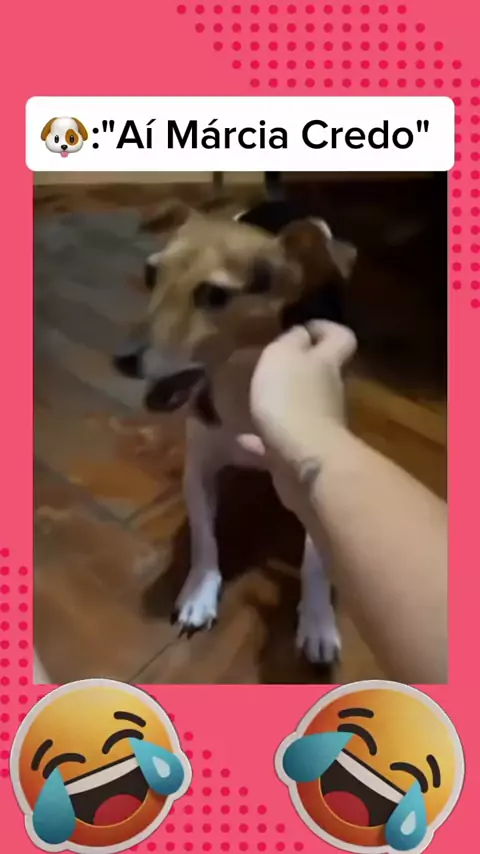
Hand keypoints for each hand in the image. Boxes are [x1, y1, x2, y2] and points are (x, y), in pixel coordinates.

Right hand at [238, 321, 356, 513]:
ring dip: (279, 406)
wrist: (303, 461)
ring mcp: (318, 427)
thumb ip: (291, 342)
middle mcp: (329, 393)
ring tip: (249, 402)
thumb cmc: (291, 399)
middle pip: (322, 374)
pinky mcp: (303, 456)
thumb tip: (301, 334)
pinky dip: (262, 441)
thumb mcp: (283, 356)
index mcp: (326, 364)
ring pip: (301, 409)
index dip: (326, 329)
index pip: (341, 338)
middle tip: (269, 366)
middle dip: (300, 370)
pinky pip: (280, 443)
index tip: (304, 328)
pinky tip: (240, 439)